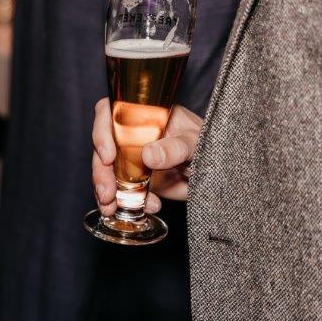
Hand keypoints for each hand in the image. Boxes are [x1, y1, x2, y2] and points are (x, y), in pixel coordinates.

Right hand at [92, 101, 202, 215]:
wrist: (220, 171)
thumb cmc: (210, 145)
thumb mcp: (196, 144)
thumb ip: (176, 148)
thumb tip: (148, 155)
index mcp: (145, 114)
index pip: (111, 112)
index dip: (102, 131)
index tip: (108, 157)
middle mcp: (133, 133)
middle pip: (103, 147)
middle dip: (101, 172)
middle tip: (107, 193)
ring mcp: (132, 157)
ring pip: (107, 171)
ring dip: (107, 191)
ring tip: (112, 208)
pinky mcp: (136, 179)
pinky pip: (121, 190)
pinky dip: (124, 203)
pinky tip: (144, 208)